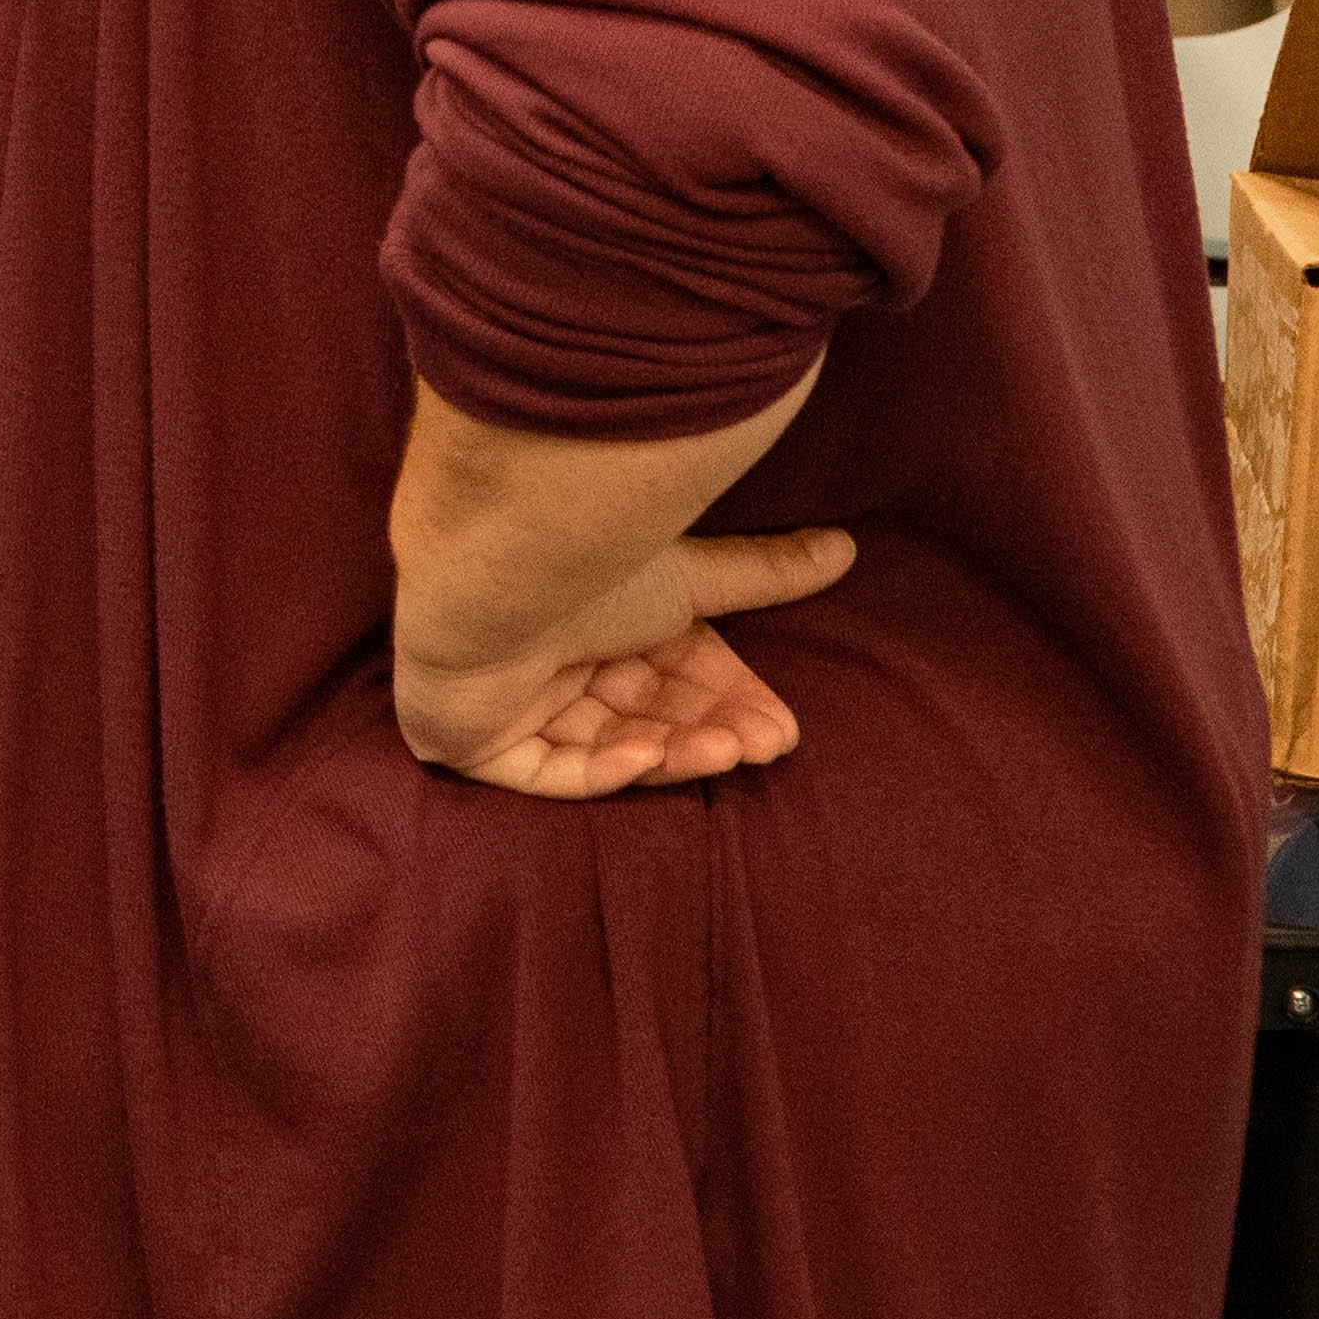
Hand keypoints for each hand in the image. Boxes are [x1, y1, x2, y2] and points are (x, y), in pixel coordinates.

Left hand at [392, 526, 855, 797]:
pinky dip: (599, 769)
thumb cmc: (586, 563)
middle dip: (707, 735)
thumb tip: (845, 546)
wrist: (489, 567)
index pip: (677, 679)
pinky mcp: (473, 741)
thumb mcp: (688, 576)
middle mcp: (558, 664)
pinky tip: (642, 754)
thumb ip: (762, 573)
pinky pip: (546, 772)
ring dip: (669, 754)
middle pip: (648, 718)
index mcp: (603, 625)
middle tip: (758, 745)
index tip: (780, 730)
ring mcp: (513, 705)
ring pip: (607, 748)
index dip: (729, 705)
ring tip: (722, 748)